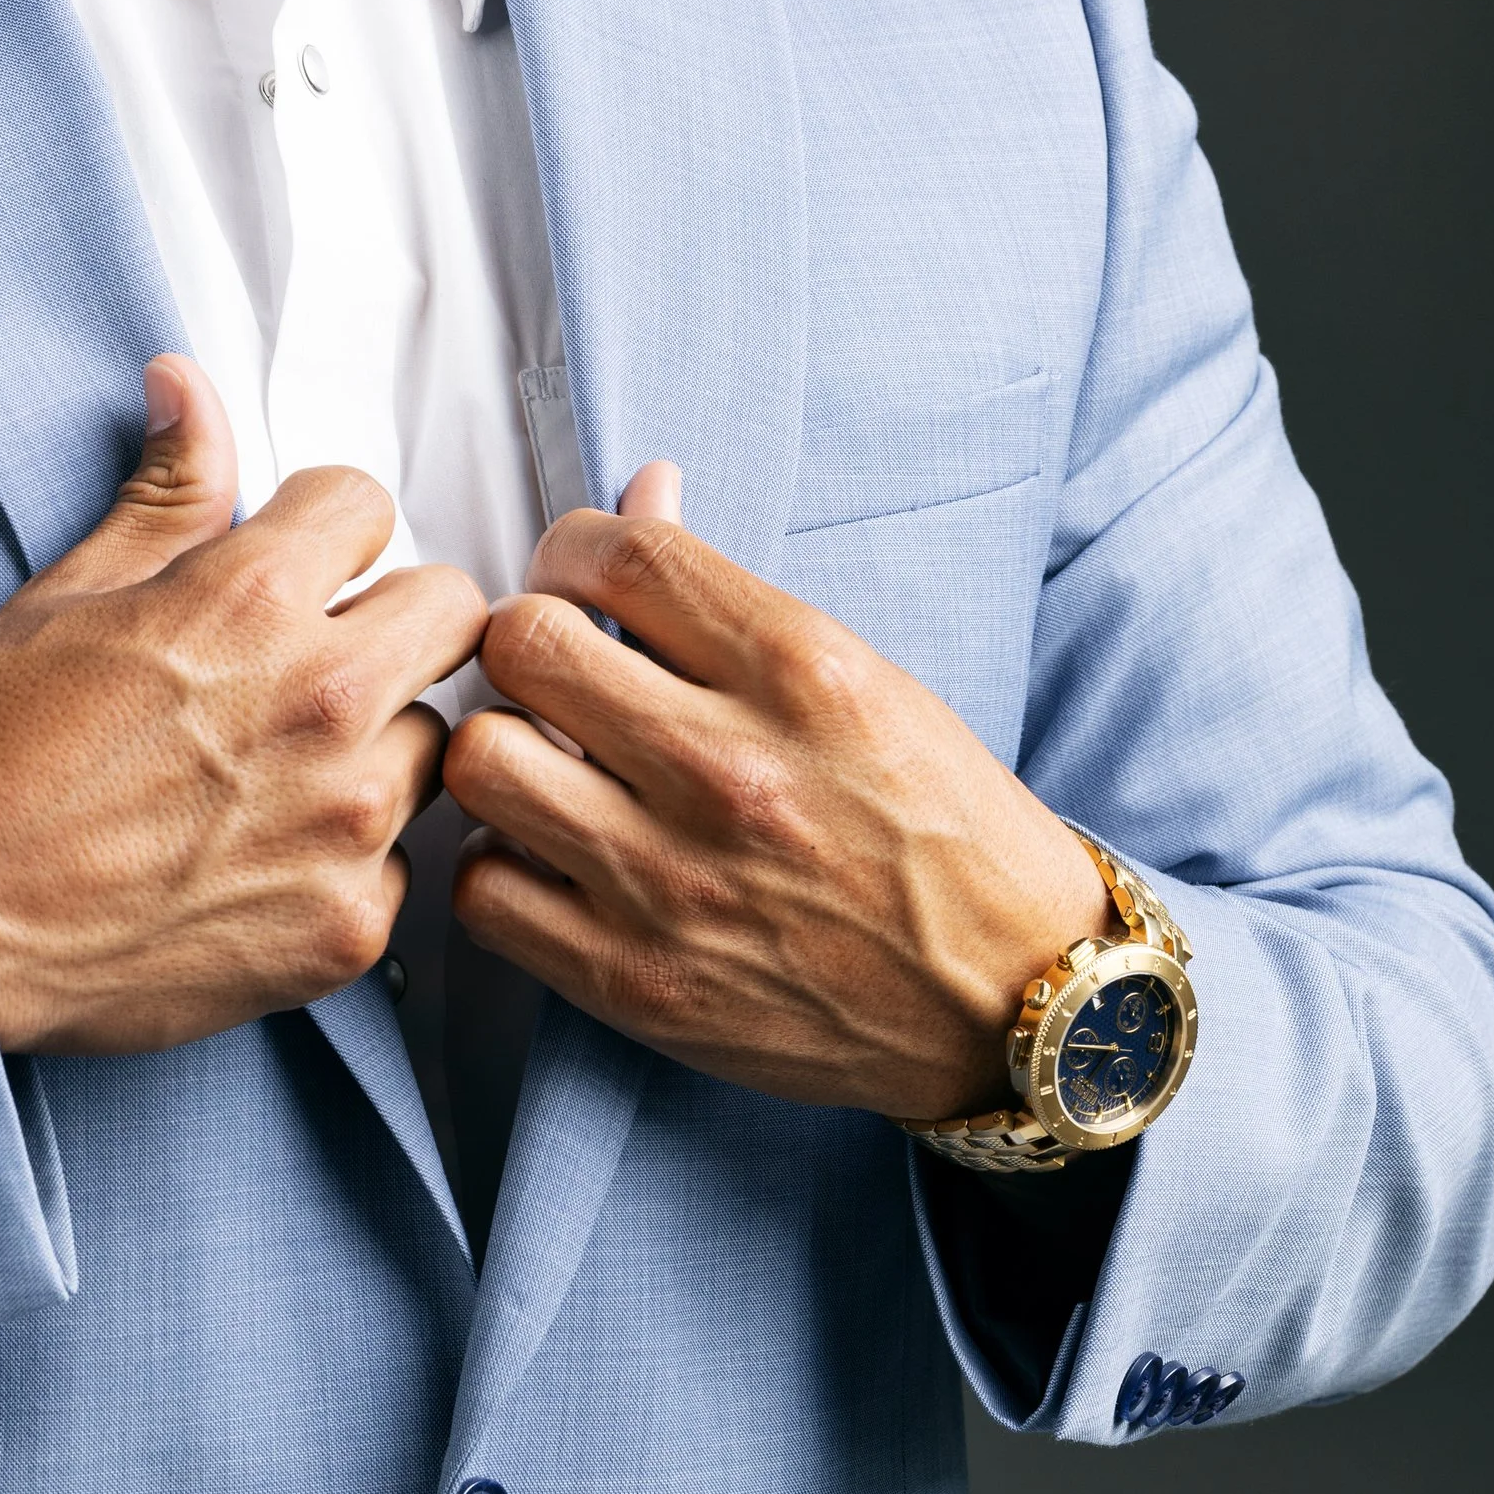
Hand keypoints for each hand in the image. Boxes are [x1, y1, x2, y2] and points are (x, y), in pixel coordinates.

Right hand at [0, 356, 487, 1055]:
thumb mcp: (69, 593)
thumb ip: (168, 490)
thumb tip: (187, 385)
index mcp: (252, 600)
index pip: (368, 504)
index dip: (319, 528)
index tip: (290, 564)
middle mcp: (321, 703)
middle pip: (452, 611)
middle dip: (390, 617)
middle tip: (315, 655)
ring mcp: (343, 823)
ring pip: (431, 741)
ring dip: (375, 742)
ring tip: (275, 769)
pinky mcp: (346, 926)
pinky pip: (400, 861)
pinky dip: (346, 857)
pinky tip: (261, 856)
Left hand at [443, 465, 1112, 1121]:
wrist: (1011, 1000)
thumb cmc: (941, 827)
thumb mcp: (863, 676)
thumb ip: (731, 594)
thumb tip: (642, 492)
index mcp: (798, 671)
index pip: (615, 554)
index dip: (570, 550)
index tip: (579, 582)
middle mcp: (728, 769)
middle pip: (521, 644)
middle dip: (527, 643)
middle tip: (555, 675)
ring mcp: (675, 882)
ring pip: (482, 760)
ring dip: (503, 752)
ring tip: (548, 766)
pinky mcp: (635, 981)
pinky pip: (483, 891)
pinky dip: (502, 869)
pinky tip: (554, 859)